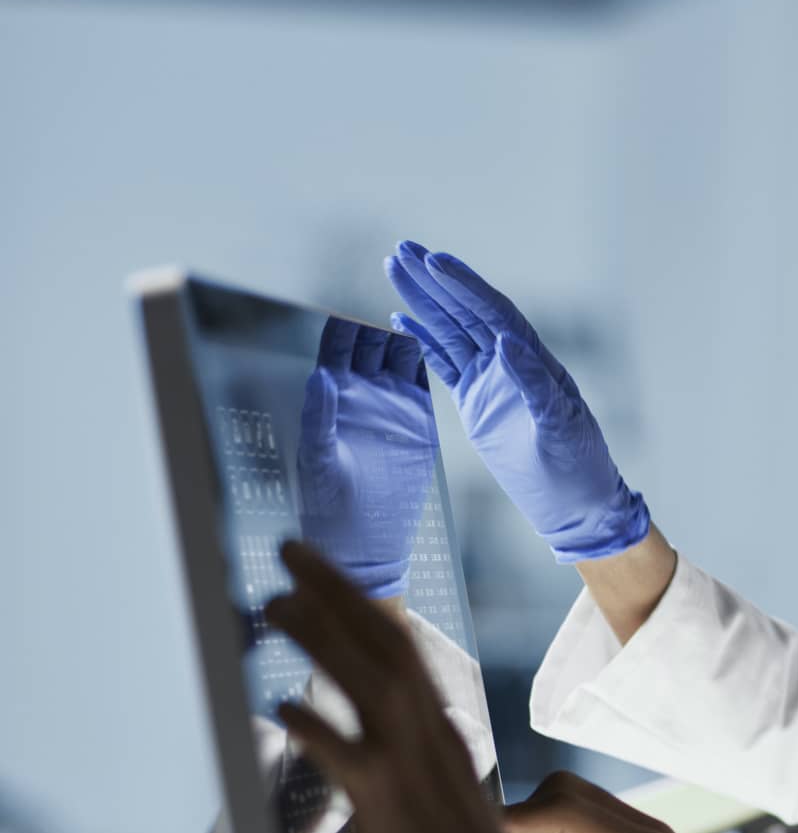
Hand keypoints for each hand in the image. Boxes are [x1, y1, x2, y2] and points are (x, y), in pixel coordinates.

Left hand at [264, 541, 553, 832]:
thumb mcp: (452, 827)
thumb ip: (421, 794)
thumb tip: (382, 787)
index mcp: (447, 748)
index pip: (405, 661)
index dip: (365, 614)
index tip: (335, 582)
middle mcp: (436, 748)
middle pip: (385, 650)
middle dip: (336, 595)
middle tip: (294, 554)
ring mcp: (416, 778)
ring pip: (368, 682)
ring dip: (320, 635)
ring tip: (275, 601)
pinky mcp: (394, 815)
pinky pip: (349, 758)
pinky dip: (315, 728)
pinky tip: (281, 707)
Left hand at [295, 318, 437, 598]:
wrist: (368, 538)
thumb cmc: (330, 504)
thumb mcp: (319, 460)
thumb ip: (319, 417)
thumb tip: (321, 376)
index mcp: (333, 398)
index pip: (337, 348)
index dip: (344, 325)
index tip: (356, 303)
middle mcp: (362, 394)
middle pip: (372, 342)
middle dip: (380, 317)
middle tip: (395, 294)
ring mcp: (392, 404)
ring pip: (402, 354)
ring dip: (410, 330)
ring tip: (426, 304)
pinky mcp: (420, 420)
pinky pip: (426, 380)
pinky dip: (431, 358)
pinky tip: (443, 339)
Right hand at [383, 240, 648, 562]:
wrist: (574, 503)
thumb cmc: (578, 463)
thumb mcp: (560, 424)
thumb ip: (534, 384)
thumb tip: (507, 342)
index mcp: (534, 360)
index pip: (494, 313)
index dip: (465, 286)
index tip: (436, 261)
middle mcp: (511, 363)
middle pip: (465, 312)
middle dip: (434, 281)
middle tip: (401, 249)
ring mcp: (491, 381)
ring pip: (449, 331)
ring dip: (422, 301)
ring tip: (393, 268)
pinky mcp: (476, 403)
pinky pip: (444, 363)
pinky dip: (422, 340)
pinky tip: (400, 318)